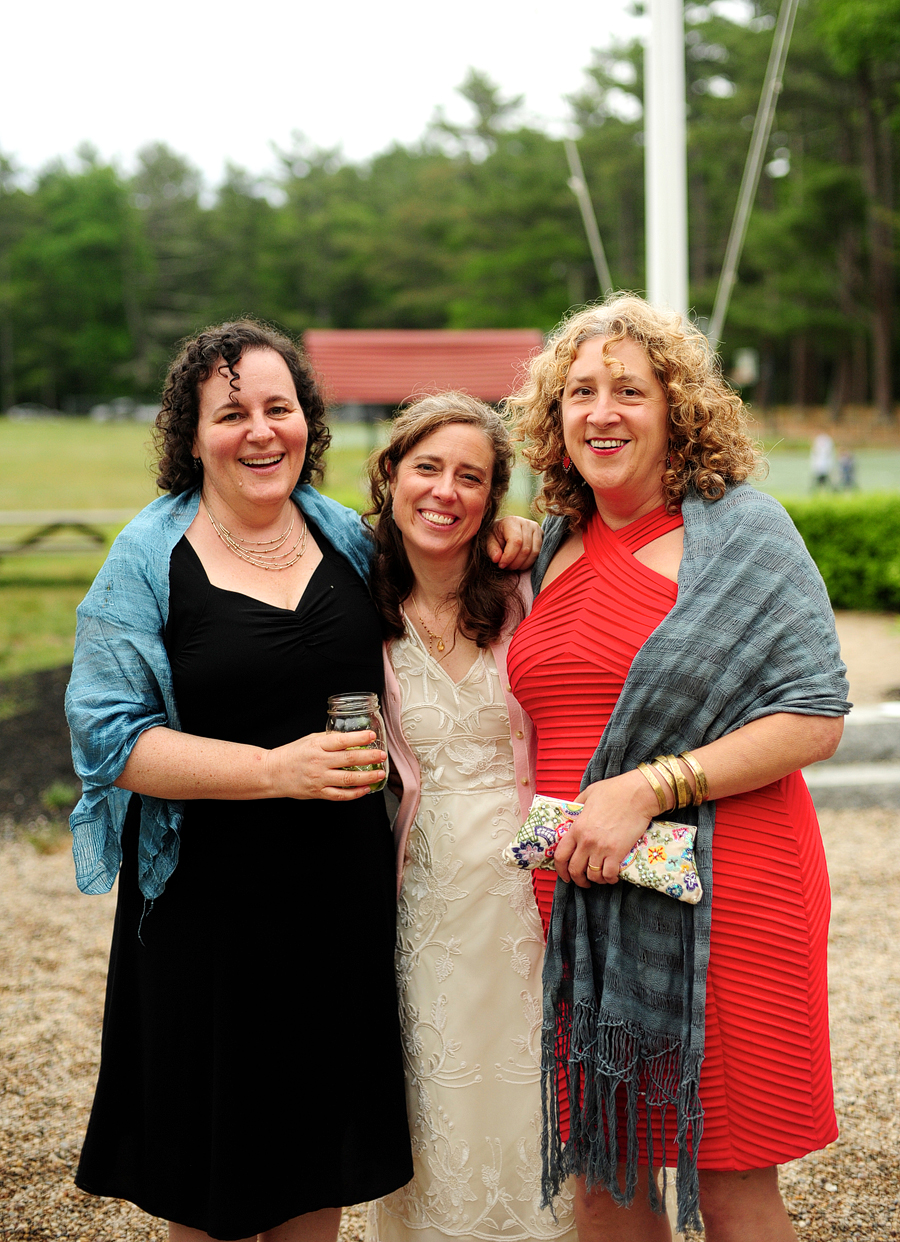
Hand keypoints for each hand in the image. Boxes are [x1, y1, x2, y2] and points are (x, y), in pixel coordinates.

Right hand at [265, 730, 386, 800]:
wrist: (273, 772)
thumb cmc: (292, 754)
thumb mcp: (310, 739)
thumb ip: (329, 739)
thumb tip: (351, 737)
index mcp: (317, 746)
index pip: (342, 741)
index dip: (359, 738)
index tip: (372, 736)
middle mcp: (319, 762)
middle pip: (349, 760)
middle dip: (369, 758)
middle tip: (382, 755)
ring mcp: (319, 779)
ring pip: (348, 779)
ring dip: (367, 777)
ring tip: (379, 773)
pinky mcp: (318, 793)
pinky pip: (340, 795)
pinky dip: (355, 793)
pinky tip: (365, 789)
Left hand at [486, 515, 542, 569]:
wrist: (505, 529)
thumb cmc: (496, 535)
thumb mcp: (489, 541)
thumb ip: (492, 550)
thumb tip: (497, 559)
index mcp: (512, 521)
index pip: (516, 542)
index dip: (509, 557)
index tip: (501, 564)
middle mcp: (527, 523)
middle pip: (525, 549)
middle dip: (515, 563)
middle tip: (506, 567)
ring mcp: (536, 529)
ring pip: (534, 553)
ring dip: (523, 564)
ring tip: (512, 565)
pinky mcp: (542, 536)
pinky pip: (539, 554)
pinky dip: (529, 562)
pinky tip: (520, 563)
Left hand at [553, 770, 658, 886]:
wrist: (638, 794)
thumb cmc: (615, 791)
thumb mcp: (589, 793)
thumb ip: (577, 804)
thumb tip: (573, 810)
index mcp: (577, 828)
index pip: (560, 855)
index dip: (560, 869)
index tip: (566, 875)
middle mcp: (586, 841)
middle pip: (575, 869)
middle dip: (578, 879)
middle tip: (584, 881)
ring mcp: (602, 848)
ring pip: (593, 875)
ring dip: (596, 879)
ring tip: (600, 877)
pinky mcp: (618, 853)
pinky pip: (609, 875)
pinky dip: (610, 879)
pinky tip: (612, 876)